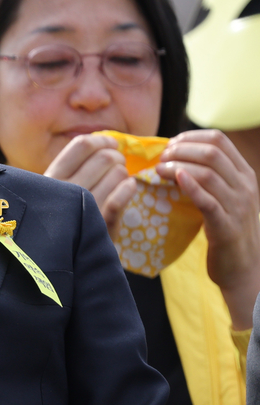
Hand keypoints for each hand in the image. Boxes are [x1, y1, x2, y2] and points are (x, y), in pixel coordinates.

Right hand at [44, 134, 133, 237]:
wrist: (60, 255)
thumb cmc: (62, 214)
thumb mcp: (56, 188)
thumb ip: (73, 166)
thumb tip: (104, 140)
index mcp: (52, 177)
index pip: (81, 145)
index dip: (102, 141)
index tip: (111, 145)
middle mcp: (65, 189)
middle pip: (104, 157)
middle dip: (117, 158)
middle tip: (117, 166)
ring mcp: (83, 206)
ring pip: (118, 174)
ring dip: (124, 174)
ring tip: (119, 182)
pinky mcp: (100, 223)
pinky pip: (122, 195)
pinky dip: (129, 188)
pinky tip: (129, 188)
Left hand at [154, 130, 259, 327]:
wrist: (243, 268)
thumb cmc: (225, 229)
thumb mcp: (223, 196)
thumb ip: (209, 176)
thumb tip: (176, 155)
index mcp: (244, 174)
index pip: (220, 140)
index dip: (190, 137)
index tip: (170, 145)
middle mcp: (245, 186)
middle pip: (212, 152)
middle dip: (181, 150)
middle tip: (161, 158)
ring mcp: (238, 205)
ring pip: (209, 173)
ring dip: (179, 166)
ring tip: (159, 170)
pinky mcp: (226, 226)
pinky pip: (208, 201)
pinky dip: (191, 187)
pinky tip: (175, 179)